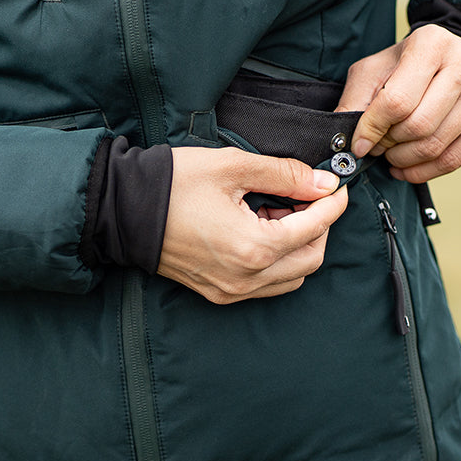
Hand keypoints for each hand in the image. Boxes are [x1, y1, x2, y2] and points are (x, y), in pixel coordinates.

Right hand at [157, 146, 347, 304]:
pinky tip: (258, 232)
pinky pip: (266, 286)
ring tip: (278, 213)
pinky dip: (276, 261)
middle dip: (318, 226)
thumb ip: (285, 175)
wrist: (123, 210)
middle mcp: (246, 277)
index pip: (315, 228)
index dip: (332, 204)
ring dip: (297, 246)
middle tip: (306, 197)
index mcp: (253, 247)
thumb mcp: (232, 167)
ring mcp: (231, 290)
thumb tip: (322, 182)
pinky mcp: (218, 293)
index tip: (337, 186)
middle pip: (310, 259)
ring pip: (291, 277)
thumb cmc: (173, 185)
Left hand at [336, 26, 460, 182]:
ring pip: (437, 146)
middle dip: (389, 145)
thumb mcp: (372, 73)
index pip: (397, 101)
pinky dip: (425, 172)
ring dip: (404, 159)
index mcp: (432, 43)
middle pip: (419, 126)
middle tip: (378, 146)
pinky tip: (408, 166)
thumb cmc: (403, 68)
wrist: (449, 61)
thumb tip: (345, 142)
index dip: (372, 129)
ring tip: (392, 153)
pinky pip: (456, 160)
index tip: (360, 144)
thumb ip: (354, 102)